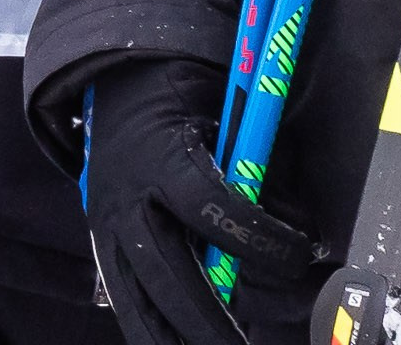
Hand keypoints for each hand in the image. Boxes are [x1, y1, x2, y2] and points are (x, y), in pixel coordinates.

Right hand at [83, 56, 321, 344]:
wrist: (118, 82)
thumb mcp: (223, 112)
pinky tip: (174, 344)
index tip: (294, 256)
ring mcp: (106, 225)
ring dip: (169, 337)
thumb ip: (254, 166)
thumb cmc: (182, 97)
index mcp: (161, 158)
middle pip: (165, 272)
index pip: (208, 205)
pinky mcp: (100, 242)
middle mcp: (128, 197)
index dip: (254, 236)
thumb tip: (300, 223)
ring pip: (133, 298)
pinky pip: (122, 296)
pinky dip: (149, 328)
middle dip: (205, 320)